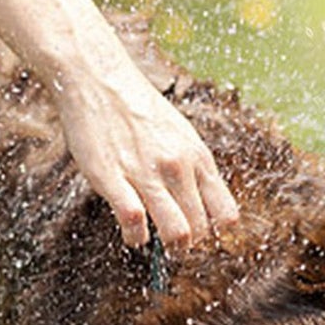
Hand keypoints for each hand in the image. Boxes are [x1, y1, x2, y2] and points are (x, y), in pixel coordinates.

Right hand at [50, 59, 238, 248]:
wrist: (99, 79)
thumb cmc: (139, 109)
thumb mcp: (182, 135)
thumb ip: (194, 168)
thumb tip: (204, 203)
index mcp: (199, 158)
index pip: (225, 213)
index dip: (215, 230)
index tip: (201, 231)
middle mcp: (178, 167)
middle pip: (201, 228)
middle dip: (190, 243)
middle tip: (175, 242)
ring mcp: (146, 173)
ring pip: (177, 232)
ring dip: (169, 245)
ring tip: (158, 242)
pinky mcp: (113, 177)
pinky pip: (134, 221)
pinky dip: (136, 237)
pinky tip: (133, 235)